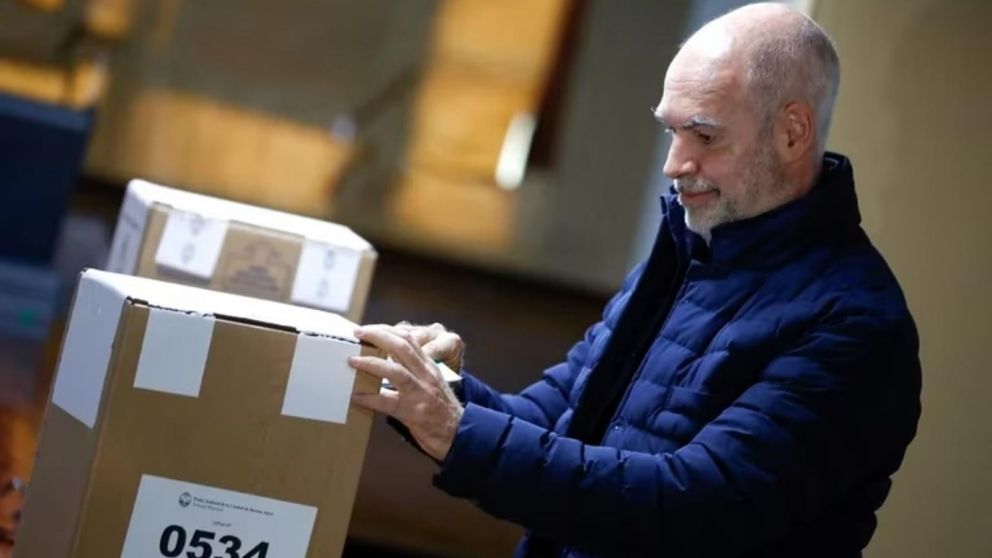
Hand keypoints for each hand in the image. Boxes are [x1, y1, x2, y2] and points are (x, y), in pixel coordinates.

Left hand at [349, 325, 463, 461]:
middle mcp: (426, 376)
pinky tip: (355, 397)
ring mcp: (420, 394)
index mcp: (430, 367)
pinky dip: (369, 398)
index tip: (370, 329)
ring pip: (395, 370)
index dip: (388, 330)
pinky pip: (387, 402)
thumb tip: (387, 364)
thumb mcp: (432, 385)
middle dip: (378, 336)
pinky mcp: (413, 413)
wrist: (458, 434)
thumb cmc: (442, 412)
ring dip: (371, 363)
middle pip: (402, 347)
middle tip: (358, 333)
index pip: (410, 339)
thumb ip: (415, 373)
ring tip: (353, 360)